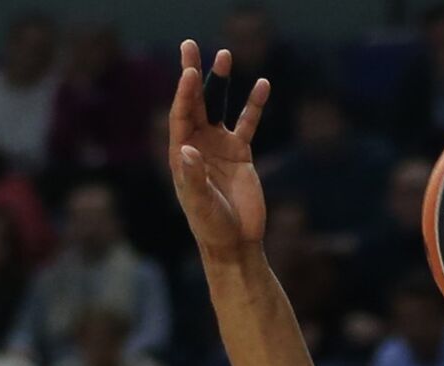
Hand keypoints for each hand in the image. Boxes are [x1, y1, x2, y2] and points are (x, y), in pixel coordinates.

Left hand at [169, 40, 269, 257]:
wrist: (236, 241)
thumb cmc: (211, 225)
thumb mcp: (200, 204)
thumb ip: (193, 178)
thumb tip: (189, 151)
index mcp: (182, 153)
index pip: (181, 115)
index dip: (185, 93)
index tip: (191, 72)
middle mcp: (197, 144)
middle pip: (195, 102)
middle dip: (194, 74)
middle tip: (190, 46)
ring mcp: (219, 146)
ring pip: (220, 106)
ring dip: (222, 82)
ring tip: (225, 54)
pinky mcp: (241, 153)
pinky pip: (247, 123)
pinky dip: (254, 105)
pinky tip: (262, 85)